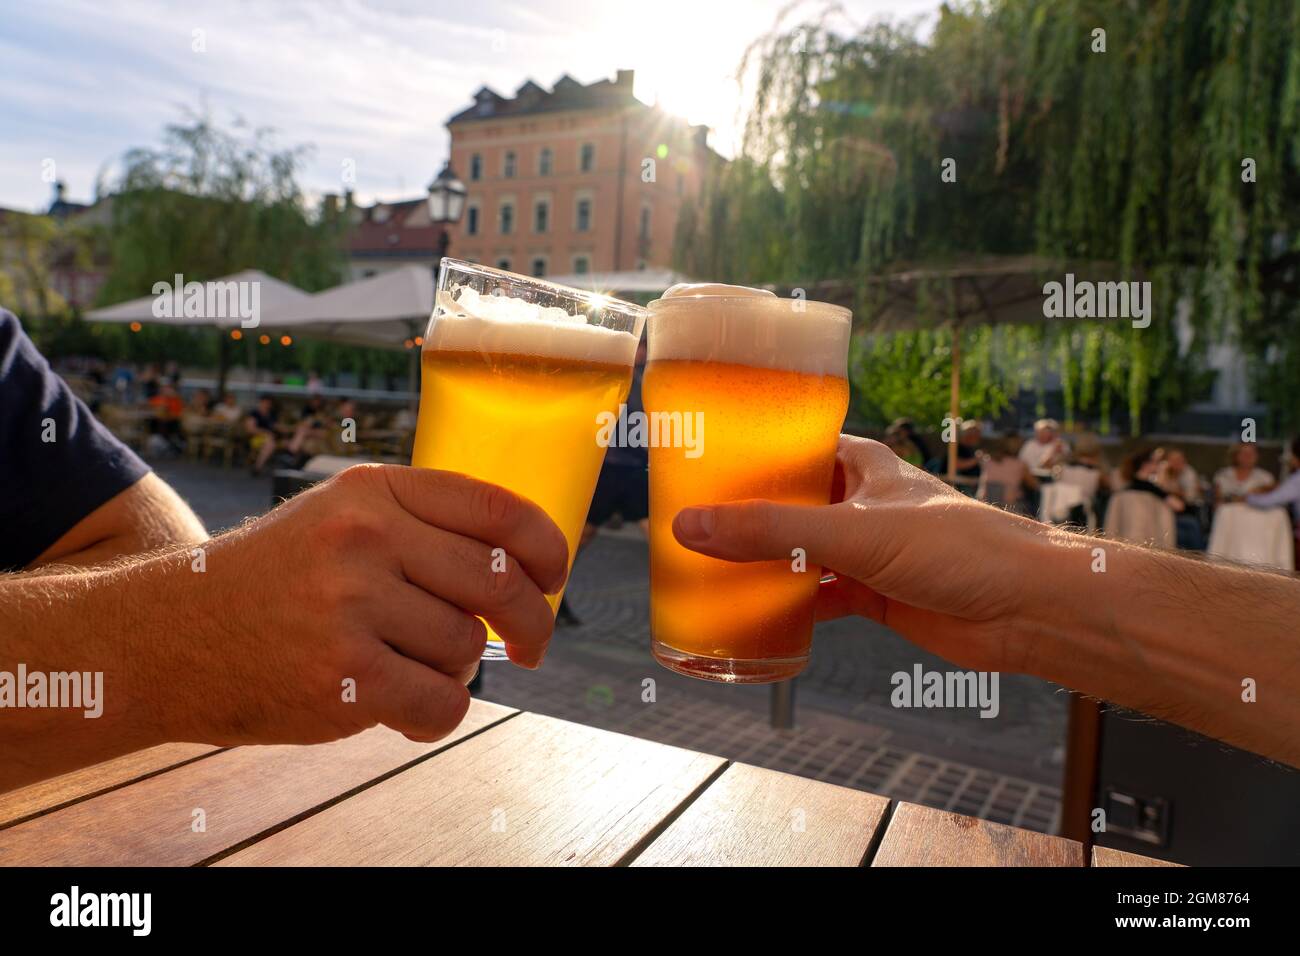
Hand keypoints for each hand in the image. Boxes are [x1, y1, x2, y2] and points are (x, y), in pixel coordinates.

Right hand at [157, 464, 567, 745]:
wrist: (172, 636)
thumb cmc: (276, 581)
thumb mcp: (341, 520)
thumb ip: (421, 526)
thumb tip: (526, 561)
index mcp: (374, 492)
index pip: (497, 509)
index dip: (548, 547)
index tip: (555, 577)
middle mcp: (363, 537)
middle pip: (499, 582)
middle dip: (532, 622)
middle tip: (529, 646)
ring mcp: (350, 605)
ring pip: (466, 646)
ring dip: (455, 668)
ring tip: (408, 666)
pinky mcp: (341, 674)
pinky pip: (442, 700)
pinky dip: (438, 713)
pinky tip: (406, 706)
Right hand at [671, 435, 1040, 672]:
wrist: (1027, 610)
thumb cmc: (960, 548)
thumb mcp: (853, 531)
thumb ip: (771, 531)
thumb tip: (690, 527)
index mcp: (861, 464)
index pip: (793, 443)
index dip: (749, 448)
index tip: (698, 458)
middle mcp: (860, 502)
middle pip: (788, 502)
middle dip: (744, 513)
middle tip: (688, 520)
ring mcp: (865, 551)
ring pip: (797, 552)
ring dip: (761, 562)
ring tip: (705, 567)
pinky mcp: (872, 595)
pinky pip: (815, 597)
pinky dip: (786, 607)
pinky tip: (752, 615)